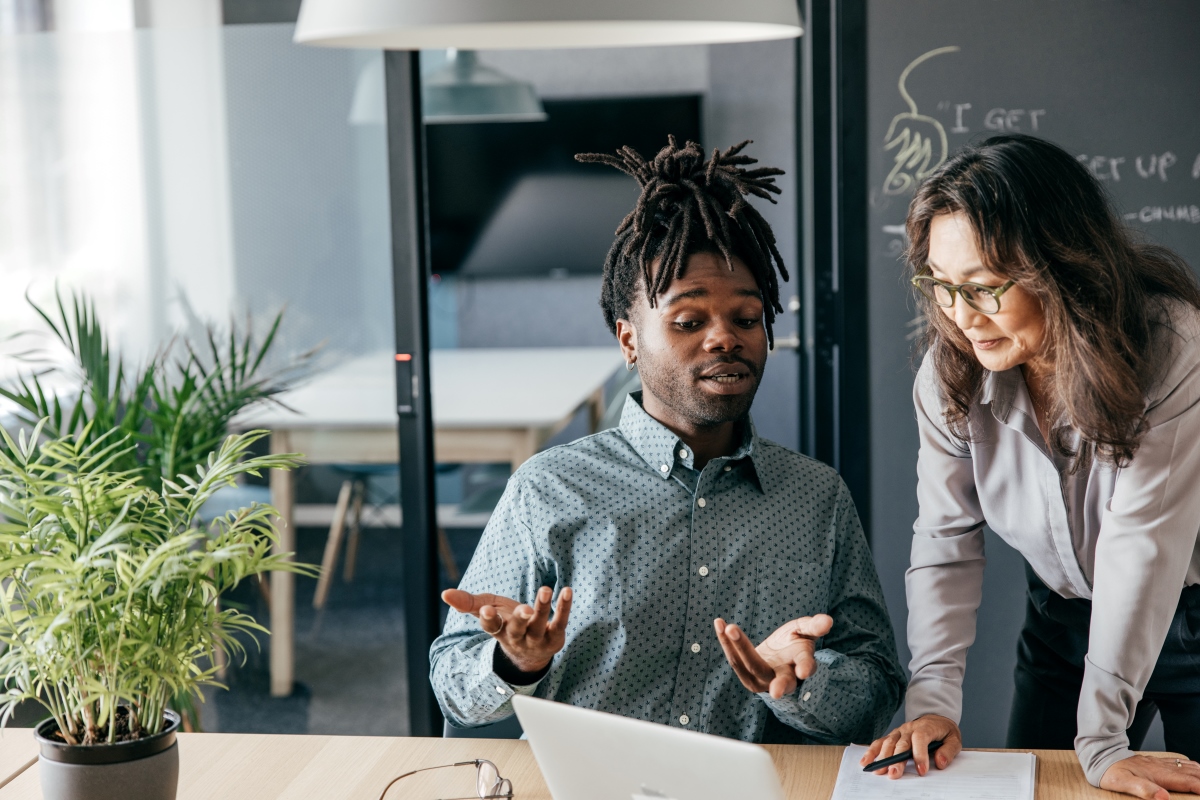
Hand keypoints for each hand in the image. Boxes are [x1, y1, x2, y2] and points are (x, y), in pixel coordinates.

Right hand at [441, 586, 572, 673]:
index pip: (491, 628)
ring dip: (542, 607)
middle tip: (524, 609)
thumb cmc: (506, 623)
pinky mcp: (555, 637)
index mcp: (498, 631)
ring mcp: (536, 640)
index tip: (486, 610)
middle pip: (517, 629)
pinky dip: (563, 607)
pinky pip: (560, 622)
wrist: (531, 652)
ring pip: (538, 625)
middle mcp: (517, 638)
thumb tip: (444, 593)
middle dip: (520, 619)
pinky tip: (567, 592)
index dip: (488, 619)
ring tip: (545, 590)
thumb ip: (467, 602)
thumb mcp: (486, 611)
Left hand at [713, 614, 833, 698]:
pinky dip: (726, 642)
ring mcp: (762, 679)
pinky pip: (734, 659)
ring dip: (737, 647)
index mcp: (801, 665)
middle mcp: (782, 677)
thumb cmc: (794, 642)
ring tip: (728, 627)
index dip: (806, 668)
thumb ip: (814, 627)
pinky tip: (719, 624)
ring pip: (748, 666)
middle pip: (776, 679)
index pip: (805, 667)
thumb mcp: (805, 631)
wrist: (777, 655)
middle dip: (774, 681)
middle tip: (776, 692)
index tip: (804, 671)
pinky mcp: (745, 674)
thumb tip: (828, 620)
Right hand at [860, 715, 961, 778]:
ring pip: (888, 743)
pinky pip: (880, 742)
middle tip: (894, 774)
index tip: (922, 770)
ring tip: (879, 771)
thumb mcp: (954, 739)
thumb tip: (940, 762)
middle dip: (896, 760)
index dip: (920, 754)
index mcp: (926, 728)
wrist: (935, 719)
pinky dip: (872, 752)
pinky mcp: (892, 736)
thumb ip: (948, 751)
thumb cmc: (944, 732)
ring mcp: (899, 731)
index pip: (920, 739)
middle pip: (901, 744)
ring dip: (883, 757)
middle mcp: (909, 728)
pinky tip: (866, 762)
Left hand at [1100, 754, 1199, 799]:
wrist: (1100, 755)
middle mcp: (1161, 767)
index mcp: (1158, 774)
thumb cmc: (1110, 771)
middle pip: (1190, 773)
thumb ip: (1143, 790)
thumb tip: (1163, 797)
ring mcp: (1158, 763)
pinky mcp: (1153, 762)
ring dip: (1198, 772)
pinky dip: (1189, 767)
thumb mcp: (1123, 783)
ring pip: (1185, 766)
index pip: (1186, 781)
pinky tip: (1191, 768)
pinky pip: (1176, 763)